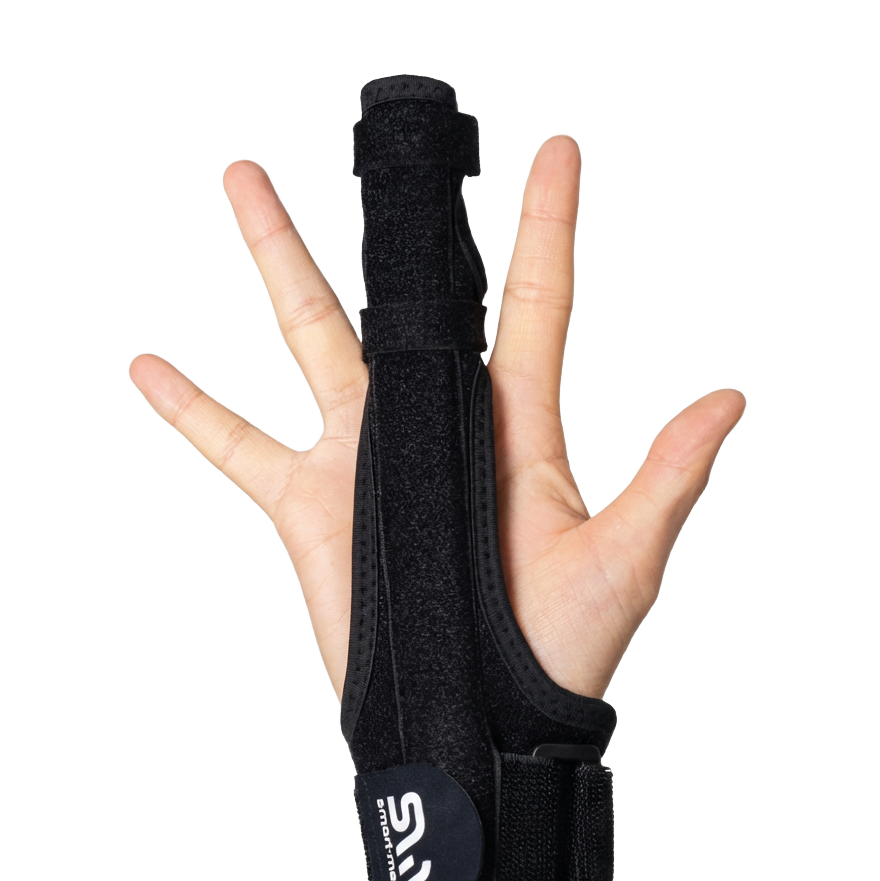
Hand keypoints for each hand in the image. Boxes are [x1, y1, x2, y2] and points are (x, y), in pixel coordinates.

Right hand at [130, 136, 744, 702]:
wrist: (481, 728)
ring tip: (242, 186)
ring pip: (310, 338)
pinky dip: (193, 410)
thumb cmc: (560, 652)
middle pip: (403, 299)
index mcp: (516, 428)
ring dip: (274, 261)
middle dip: (386, 225)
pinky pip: (238, 446)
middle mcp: (435, 424)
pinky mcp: (310, 506)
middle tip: (375, 154)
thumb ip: (668, 477)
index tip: (557, 152)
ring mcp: (364, 459)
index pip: (536, 305)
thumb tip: (730, 399)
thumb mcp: (623, 559)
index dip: (548, 226)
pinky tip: (148, 366)